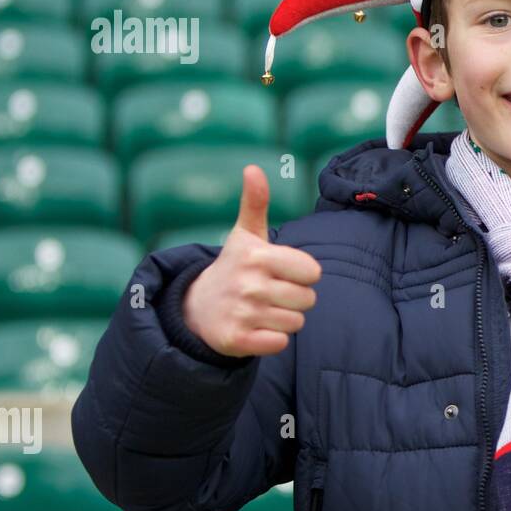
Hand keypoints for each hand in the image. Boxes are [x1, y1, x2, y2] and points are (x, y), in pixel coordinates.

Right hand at [183, 165, 322, 356]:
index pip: (312, 272)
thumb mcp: (245, 234)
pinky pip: (280, 343)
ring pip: (296, 323)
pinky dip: (274, 338)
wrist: (198, 307)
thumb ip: (255, 202)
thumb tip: (253, 168)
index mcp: (258, 256)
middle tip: (272, 293)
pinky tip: (257, 328)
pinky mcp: (236, 340)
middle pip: (308, 300)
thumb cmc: (236, 266)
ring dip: (285, 319)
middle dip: (296, 299)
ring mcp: (242, 313)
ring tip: (263, 310)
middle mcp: (249, 284)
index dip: (303, 274)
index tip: (283, 272)